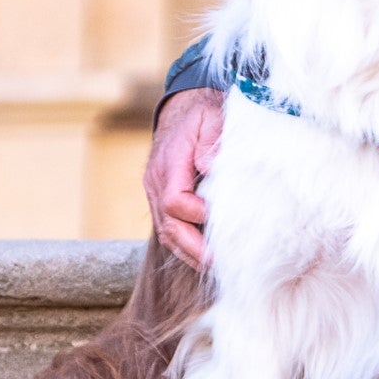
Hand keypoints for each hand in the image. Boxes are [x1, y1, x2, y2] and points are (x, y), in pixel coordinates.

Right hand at [146, 88, 221, 268]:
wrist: (182, 111)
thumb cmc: (202, 115)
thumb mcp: (210, 117)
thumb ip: (211, 139)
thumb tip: (210, 166)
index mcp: (168, 165)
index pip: (175, 201)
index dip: (197, 214)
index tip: (222, 220)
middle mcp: (157, 184)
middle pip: (169, 225)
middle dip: (194, 247)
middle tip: (220, 261)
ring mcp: (156, 194)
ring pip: (167, 233)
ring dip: (190, 253)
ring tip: (216, 267)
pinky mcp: (162, 201)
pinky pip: (170, 230)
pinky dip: (186, 247)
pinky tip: (206, 258)